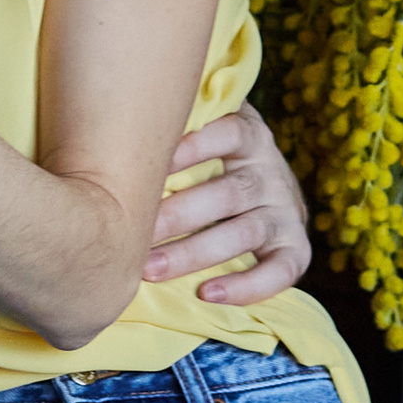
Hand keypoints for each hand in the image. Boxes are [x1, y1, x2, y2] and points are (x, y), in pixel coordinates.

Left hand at [143, 101, 309, 304]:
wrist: (269, 198)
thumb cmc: (208, 165)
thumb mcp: (200, 137)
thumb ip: (171, 129)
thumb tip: (106, 109)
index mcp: (248, 137)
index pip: (228, 133)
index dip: (193, 146)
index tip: (152, 162)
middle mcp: (271, 172)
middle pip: (228, 192)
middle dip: (177, 215)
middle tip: (133, 232)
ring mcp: (285, 211)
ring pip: (245, 231)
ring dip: (194, 252)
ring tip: (150, 269)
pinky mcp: (296, 249)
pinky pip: (279, 270)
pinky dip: (247, 286)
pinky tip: (207, 294)